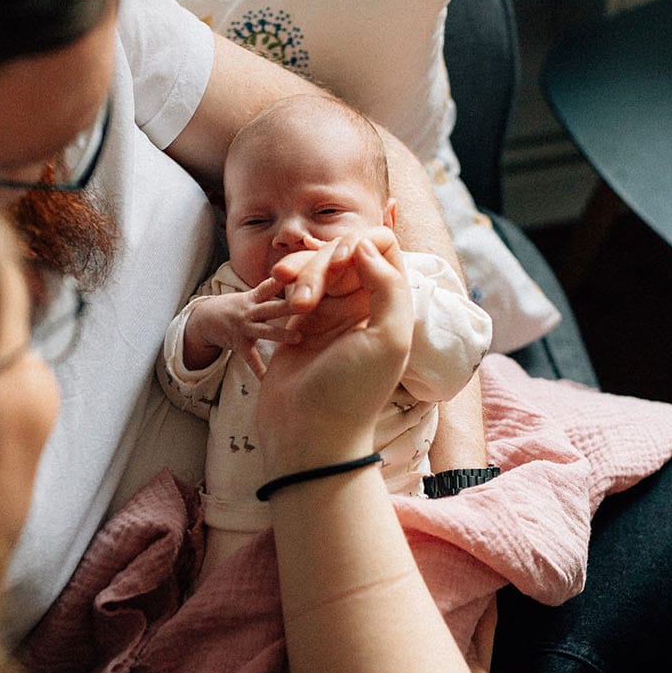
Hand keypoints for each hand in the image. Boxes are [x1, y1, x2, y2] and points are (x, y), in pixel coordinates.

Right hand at [183, 278, 298, 379]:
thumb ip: (275, 291)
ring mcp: (244, 329)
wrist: (205, 319)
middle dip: (290, 305)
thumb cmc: (237, 306)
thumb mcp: (252, 295)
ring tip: (299, 338)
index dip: (284, 279)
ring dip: (281, 334)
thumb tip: (302, 281)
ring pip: (265, 331)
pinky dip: (260, 371)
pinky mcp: (240, 345)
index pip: (271, 285)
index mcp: (255, 297)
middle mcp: (250, 311)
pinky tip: (269, 381)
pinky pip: (251, 360)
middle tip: (307, 304)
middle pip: (272, 307)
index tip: (301, 274)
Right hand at [256, 230, 413, 469]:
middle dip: (322, 263)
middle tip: (306, 301)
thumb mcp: (387, 339)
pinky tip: (280, 291)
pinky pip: (297, 282)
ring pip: (318, 264)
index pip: (383, 246)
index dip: (360, 242)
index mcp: (391, 306)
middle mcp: (364, 304)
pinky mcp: (303, 321)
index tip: (342, 264)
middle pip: (345, 250)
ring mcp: (332, 312)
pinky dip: (288, 282)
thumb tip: (365, 246)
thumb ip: (389, 286)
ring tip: (294, 307)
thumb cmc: (351, 392)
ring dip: (302, 274)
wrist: (307, 430)